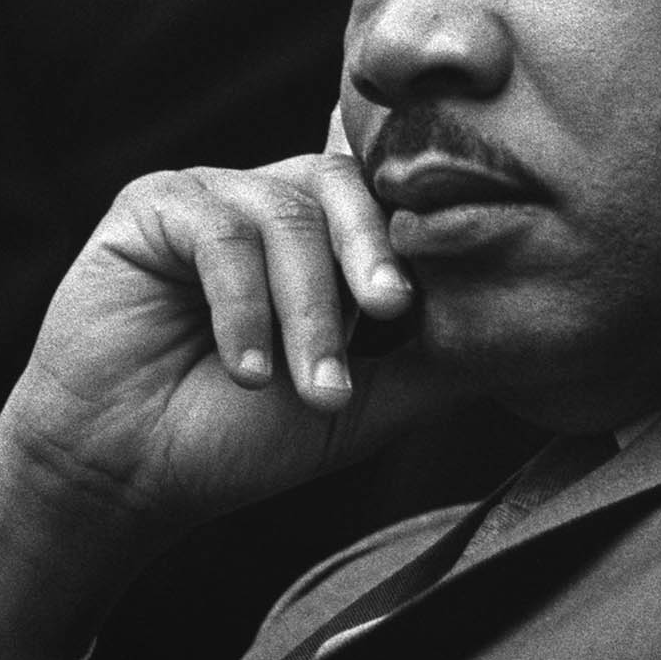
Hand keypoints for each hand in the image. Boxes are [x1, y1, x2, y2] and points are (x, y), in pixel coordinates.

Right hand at [0, 155, 448, 535]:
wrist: (128, 473)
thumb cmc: (239, 439)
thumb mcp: (363, 403)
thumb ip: (434, 357)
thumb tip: (533, 331)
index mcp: (321, 236)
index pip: (386, 198)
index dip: (418, 231)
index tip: (438, 294)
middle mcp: (268, 201)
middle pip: (345, 186)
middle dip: (375, 253)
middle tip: (389, 316)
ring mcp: (209, 197)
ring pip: (286, 216)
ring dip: (306, 311)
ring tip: (307, 389)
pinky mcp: (151, 205)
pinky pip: (217, 231)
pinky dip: (241, 306)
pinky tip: (244, 369)